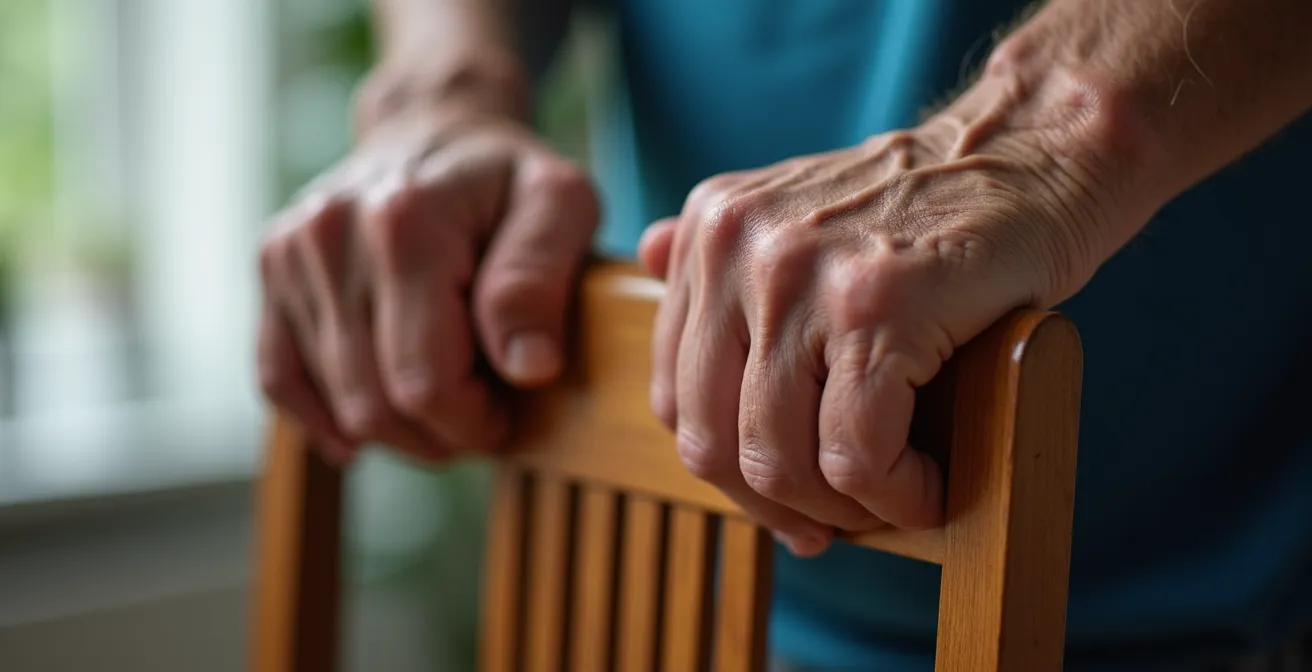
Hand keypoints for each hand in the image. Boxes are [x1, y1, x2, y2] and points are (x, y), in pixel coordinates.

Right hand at [258, 103, 598, 463]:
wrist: (434, 126)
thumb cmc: (508, 177)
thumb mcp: (561, 205)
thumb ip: (542, 280)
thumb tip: (527, 366)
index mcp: (405, 222)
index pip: (425, 383)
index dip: (475, 421)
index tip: (512, 403)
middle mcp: (331, 236)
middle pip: (375, 404)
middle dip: (441, 431)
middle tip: (485, 404)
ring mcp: (290, 253)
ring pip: (336, 406)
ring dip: (399, 427)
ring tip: (447, 390)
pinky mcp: (271, 269)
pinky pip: (278, 379)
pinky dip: (324, 419)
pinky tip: (369, 428)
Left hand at [640, 102, 1115, 555]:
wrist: (1030, 154)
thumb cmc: (922, 210)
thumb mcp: (800, 211)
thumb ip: (722, 252)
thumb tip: (644, 259)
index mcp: (710, 232)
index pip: (674, 396)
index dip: (728, 470)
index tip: (783, 498)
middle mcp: (737, 247)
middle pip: (711, 441)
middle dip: (774, 505)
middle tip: (830, 522)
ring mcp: (800, 274)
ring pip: (778, 459)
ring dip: (840, 510)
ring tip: (890, 497)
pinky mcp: (876, 305)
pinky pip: (855, 455)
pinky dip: (896, 496)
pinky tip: (929, 487)